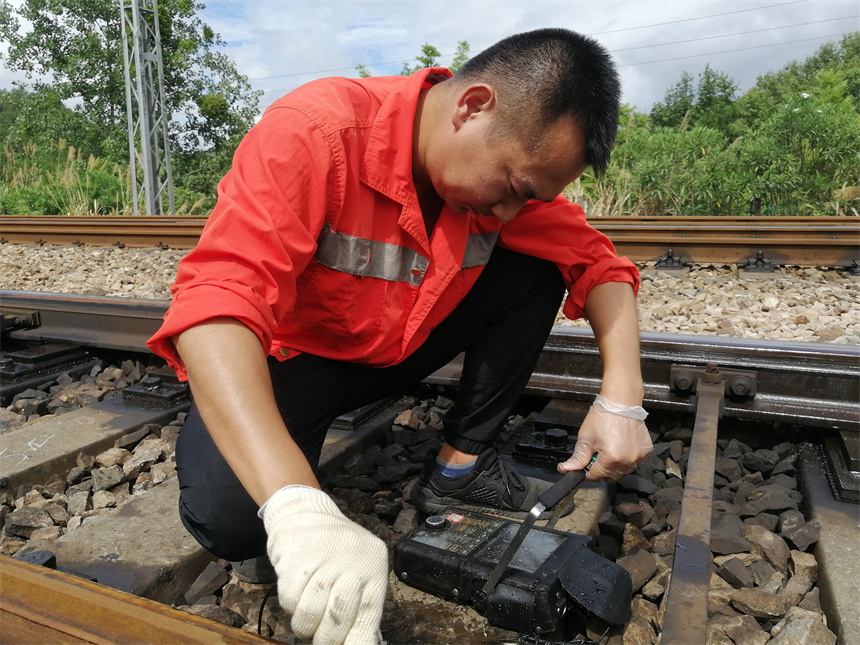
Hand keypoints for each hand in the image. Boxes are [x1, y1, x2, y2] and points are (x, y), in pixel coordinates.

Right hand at [262, 486, 387, 644]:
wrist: (305, 514)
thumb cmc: (335, 551)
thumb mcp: (359, 571)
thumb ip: (362, 605)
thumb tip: (363, 643)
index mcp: (373, 567)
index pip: (369, 615)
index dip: (357, 641)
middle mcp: (353, 562)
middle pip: (339, 618)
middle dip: (327, 639)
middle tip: (321, 639)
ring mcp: (325, 559)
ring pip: (310, 614)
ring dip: (304, 625)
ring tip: (306, 618)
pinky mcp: (297, 558)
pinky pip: (289, 600)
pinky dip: (289, 605)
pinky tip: (296, 593)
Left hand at [557, 396, 651, 481]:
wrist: (621, 402)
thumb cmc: (603, 416)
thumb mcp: (586, 437)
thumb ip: (578, 458)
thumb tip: (566, 469)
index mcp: (611, 458)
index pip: (596, 477)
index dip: (588, 471)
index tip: (587, 463)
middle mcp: (627, 460)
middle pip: (610, 477)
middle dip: (602, 469)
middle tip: (598, 453)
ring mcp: (639, 457)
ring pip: (623, 472)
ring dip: (615, 465)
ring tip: (610, 448)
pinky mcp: (645, 452)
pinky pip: (633, 462)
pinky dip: (626, 458)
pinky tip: (621, 445)